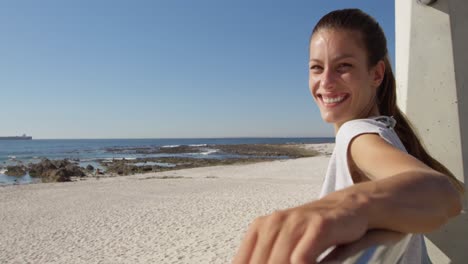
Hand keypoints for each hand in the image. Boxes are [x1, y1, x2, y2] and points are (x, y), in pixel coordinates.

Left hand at [232, 193, 370, 263]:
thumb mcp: (285, 245)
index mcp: (260, 228)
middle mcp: (274, 223)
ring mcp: (296, 223)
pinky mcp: (318, 226)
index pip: (242, 262)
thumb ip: (269, 259)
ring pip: (279, 263)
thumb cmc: (313, 232)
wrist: (348, 208)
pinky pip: (302, 259)